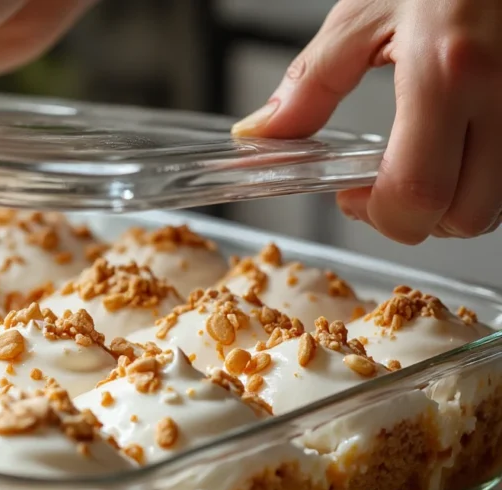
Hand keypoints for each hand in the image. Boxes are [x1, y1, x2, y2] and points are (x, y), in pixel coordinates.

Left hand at [232, 0, 501, 243]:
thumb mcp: (366, 12)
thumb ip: (311, 82)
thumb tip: (262, 133)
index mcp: (449, 71)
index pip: (418, 193)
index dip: (379, 215)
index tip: (350, 194)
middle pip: (465, 216)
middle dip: (417, 218)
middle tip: (383, 186)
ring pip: (497, 204)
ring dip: (453, 202)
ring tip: (420, 163)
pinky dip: (482, 177)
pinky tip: (454, 147)